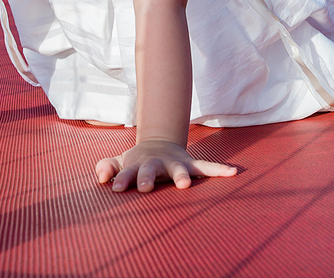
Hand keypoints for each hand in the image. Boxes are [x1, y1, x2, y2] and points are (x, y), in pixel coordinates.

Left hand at [95, 138, 236, 192]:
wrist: (158, 145)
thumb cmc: (137, 162)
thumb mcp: (120, 163)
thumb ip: (107, 167)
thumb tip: (100, 176)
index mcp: (139, 165)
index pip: (128, 173)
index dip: (122, 179)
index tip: (116, 188)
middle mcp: (157, 164)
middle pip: (151, 169)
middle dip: (148, 177)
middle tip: (145, 187)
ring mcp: (175, 164)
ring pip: (179, 169)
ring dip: (182, 176)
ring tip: (185, 185)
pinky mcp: (190, 165)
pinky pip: (206, 167)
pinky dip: (219, 169)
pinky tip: (233, 172)